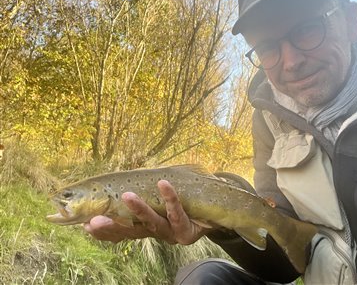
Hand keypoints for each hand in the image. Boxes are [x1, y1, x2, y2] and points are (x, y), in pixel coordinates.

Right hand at [84, 180, 209, 243]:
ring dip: (139, 209)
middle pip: (130, 232)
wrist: (213, 210)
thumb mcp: (159, 198)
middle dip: (111, 228)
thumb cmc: (181, 202)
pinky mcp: (187, 231)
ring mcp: (171, 233)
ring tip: (127, 195)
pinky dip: (170, 198)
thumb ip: (143, 193)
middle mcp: (155, 232)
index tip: (86, 225)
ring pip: (153, 223)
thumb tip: (119, 181)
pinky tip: (163, 183)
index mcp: (145, 226)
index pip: (120, 232)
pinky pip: (178, 212)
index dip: (103, 231)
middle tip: (93, 221)